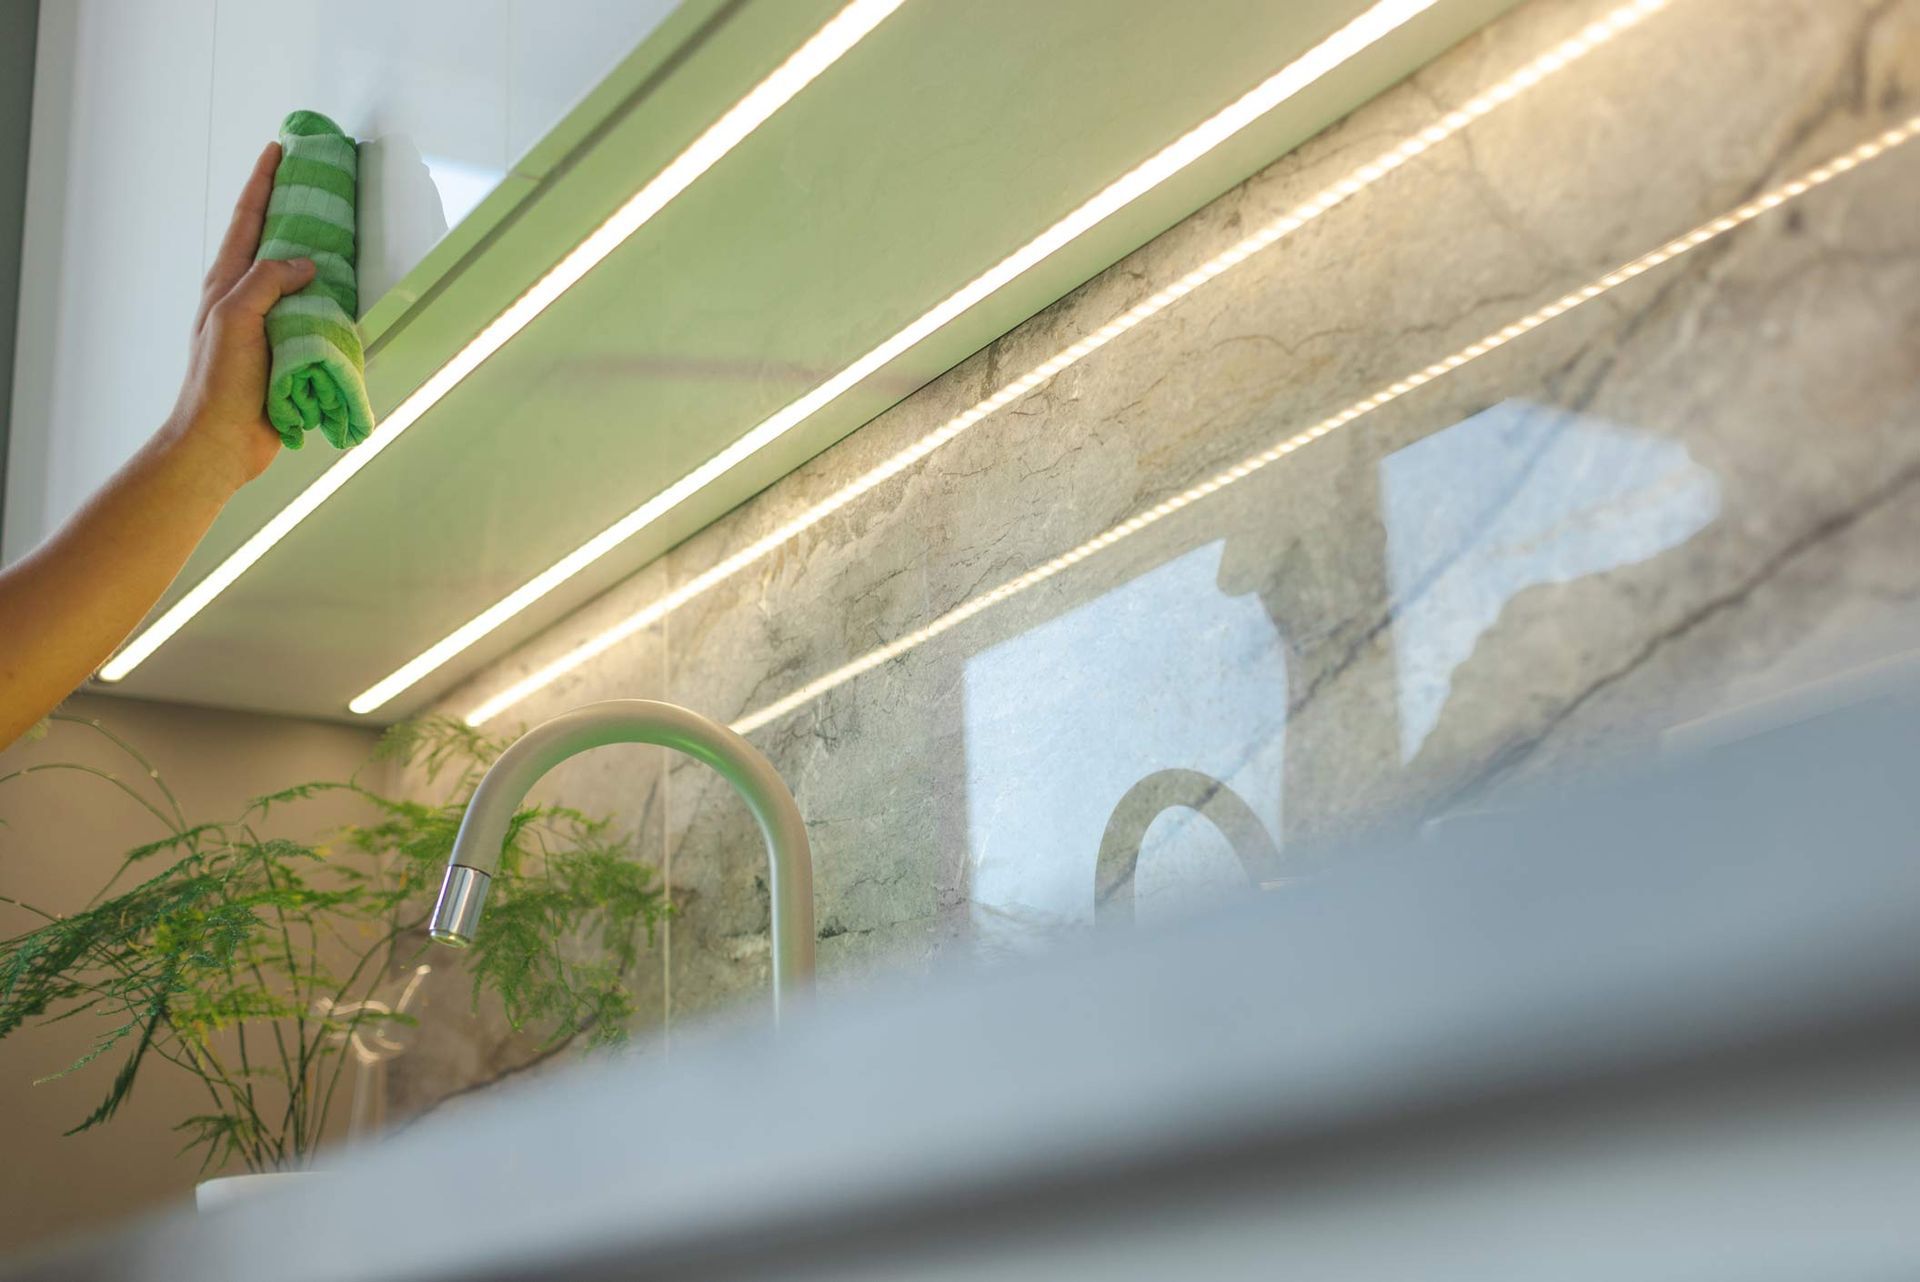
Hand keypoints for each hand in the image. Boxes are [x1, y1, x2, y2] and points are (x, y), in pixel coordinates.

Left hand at [163, 141, 316, 495]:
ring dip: (322, 260)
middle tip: (320, 185)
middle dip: (294, 212)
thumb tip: (306, 265)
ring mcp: (269, 328)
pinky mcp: (289, 356)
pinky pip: (317, 320)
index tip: (279, 149)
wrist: (222, 442)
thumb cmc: (219, 381)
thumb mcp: (235, 317)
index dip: (263, 183)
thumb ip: (267, 281)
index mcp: (228, 285)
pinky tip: (354, 298)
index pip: (248, 221)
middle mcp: (248, 301)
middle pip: (275, 244)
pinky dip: (335, 306)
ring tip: (345, 235)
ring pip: (300, 282)